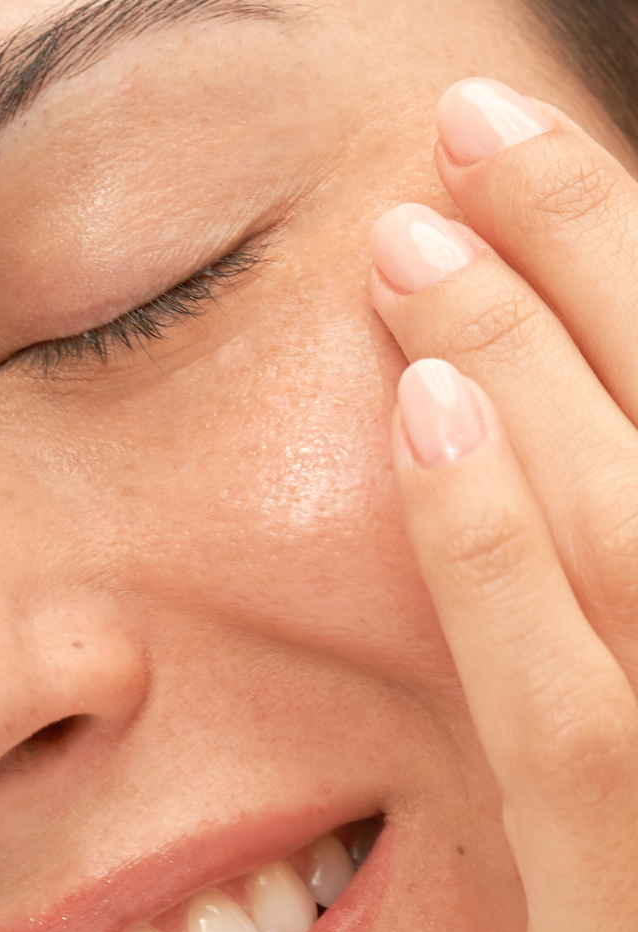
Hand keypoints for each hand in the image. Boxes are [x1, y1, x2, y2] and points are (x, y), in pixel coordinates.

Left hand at [369, 79, 637, 931]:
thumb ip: (606, 597)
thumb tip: (533, 442)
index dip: (631, 279)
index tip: (529, 178)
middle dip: (594, 252)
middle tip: (480, 128)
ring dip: (531, 353)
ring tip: (415, 233)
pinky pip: (571, 705)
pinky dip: (495, 545)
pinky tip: (424, 411)